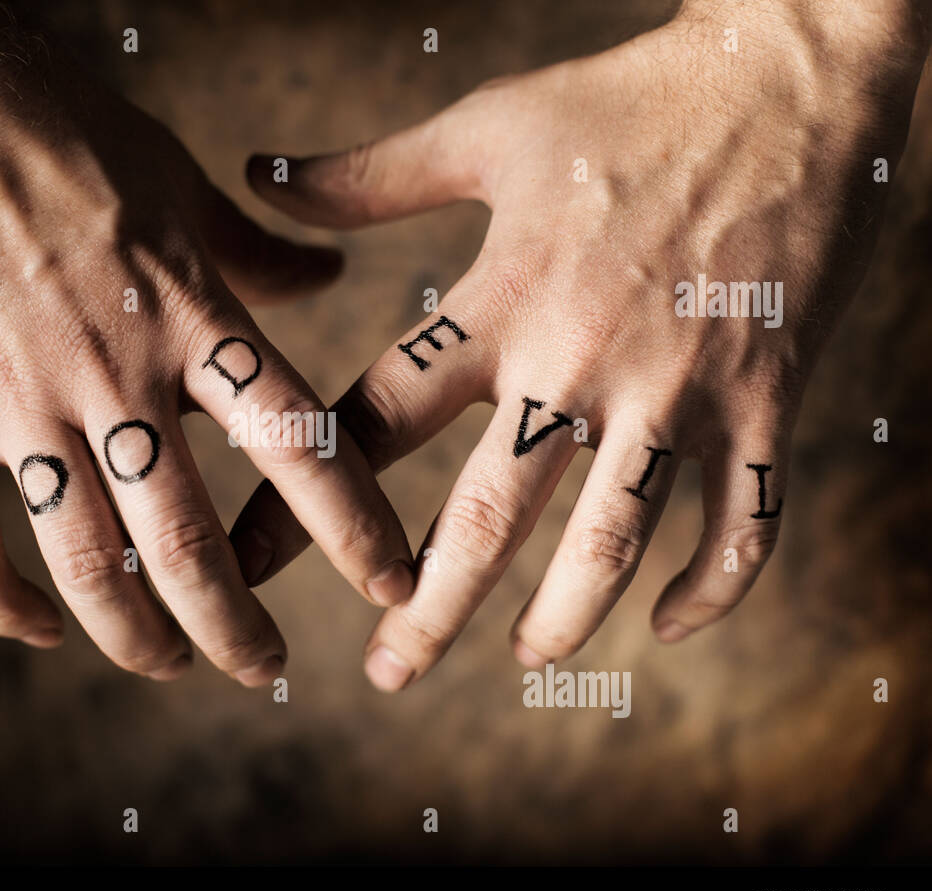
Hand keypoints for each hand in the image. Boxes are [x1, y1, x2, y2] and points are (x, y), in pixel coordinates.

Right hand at [0, 0, 414, 683]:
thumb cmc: (48, 114)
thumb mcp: (170, 176)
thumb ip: (251, 248)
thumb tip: (325, 274)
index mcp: (187, 311)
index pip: (297, 440)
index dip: (356, 526)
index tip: (393, 584)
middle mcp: (112, 370)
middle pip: (187, 538)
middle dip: (236, 626)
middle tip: (266, 670)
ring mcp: (16, 395)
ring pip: (83, 559)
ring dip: (133, 635)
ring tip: (166, 666)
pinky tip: (39, 626)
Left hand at [231, 0, 928, 689]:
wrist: (787, 73)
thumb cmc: (622, 101)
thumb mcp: (485, 129)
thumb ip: (369, 176)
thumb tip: (260, 176)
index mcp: (499, 299)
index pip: (372, 422)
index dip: (300, 505)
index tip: (246, 565)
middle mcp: (578, 358)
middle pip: (486, 517)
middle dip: (427, 610)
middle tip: (388, 674)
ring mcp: (677, 386)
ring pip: (611, 542)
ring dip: (561, 618)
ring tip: (521, 660)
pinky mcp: (767, 397)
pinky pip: (745, 522)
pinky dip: (710, 588)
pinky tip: (664, 625)